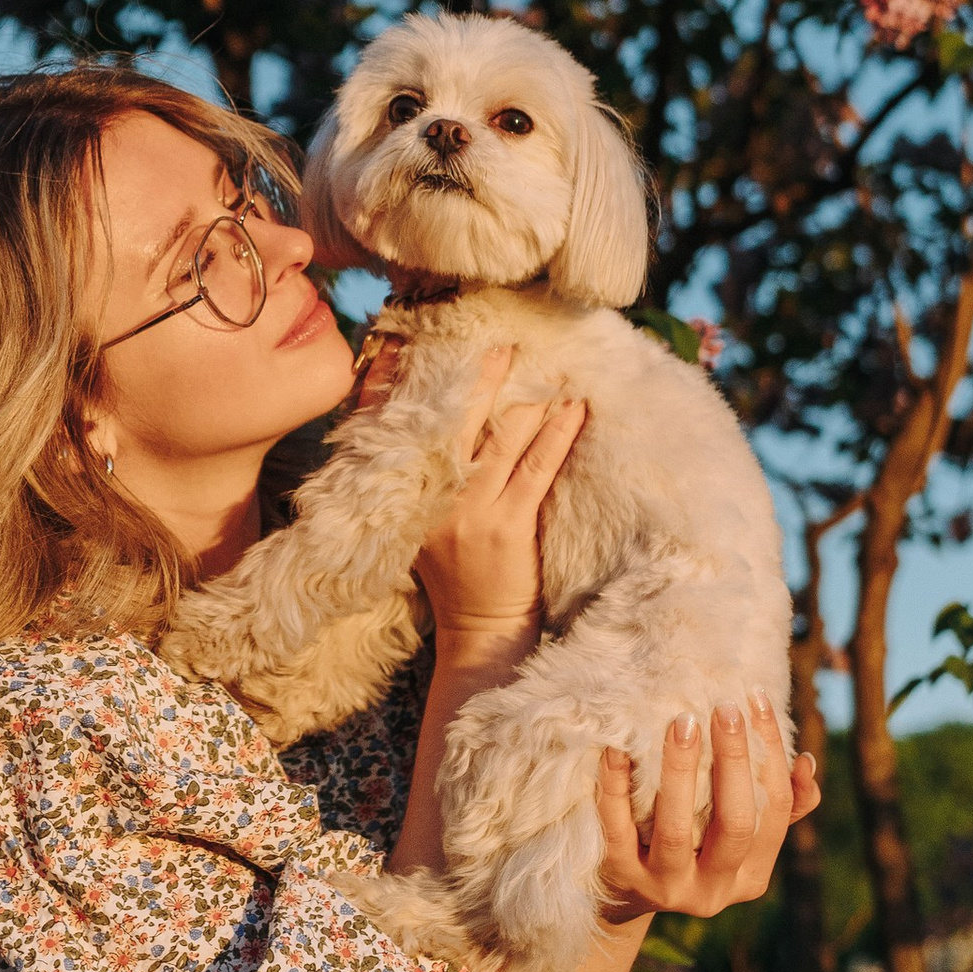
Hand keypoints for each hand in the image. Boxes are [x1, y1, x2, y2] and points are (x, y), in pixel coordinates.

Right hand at [414, 346, 587, 657]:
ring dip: (529, 398)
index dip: (408, 379)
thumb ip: (424, 479)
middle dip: (479, 376)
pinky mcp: (507, 526)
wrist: (478, 632)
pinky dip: (557, 433)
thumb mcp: (421, 526)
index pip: (398, 423)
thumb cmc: (455, 576)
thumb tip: (442, 424)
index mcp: (403, 492)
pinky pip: (536, 467)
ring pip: (501, 438)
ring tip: (551, 367)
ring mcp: (469, 511)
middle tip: (502, 340)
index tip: (421, 339)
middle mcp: (430, 496)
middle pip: (455, 419)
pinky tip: (574, 408)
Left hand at [596, 695, 815, 924]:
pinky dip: (615, 785)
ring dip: (679, 771)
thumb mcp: (734, 838)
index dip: (770, 752)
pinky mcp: (620, 876)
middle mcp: (714, 889)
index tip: (754, 698)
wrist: (625, 896)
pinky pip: (617, 826)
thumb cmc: (693, 849)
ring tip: (682, 722)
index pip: (775, 809)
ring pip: (676, 830)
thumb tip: (805, 762)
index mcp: (751, 875)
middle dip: (734, 761)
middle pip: (735, 824)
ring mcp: (665, 886)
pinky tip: (618, 748)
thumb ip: (774, 806)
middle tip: (724, 707)